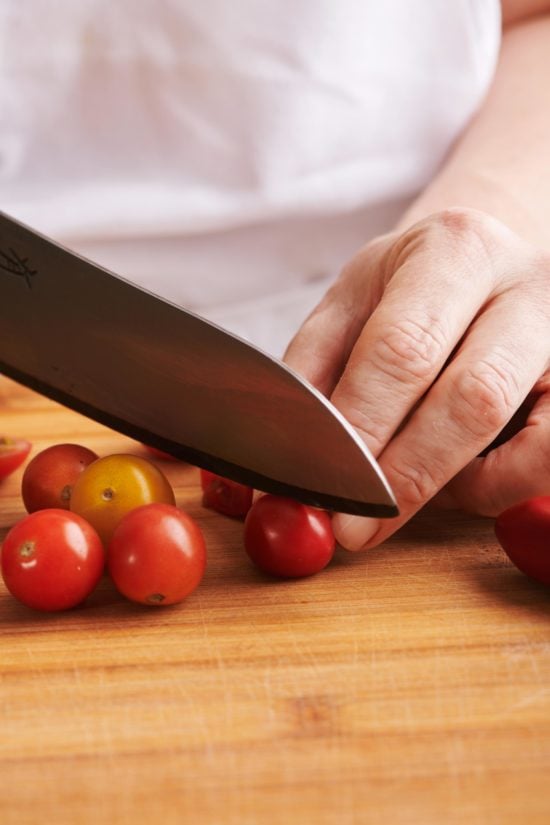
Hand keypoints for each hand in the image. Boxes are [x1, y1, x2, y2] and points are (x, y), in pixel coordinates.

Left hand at [284, 208, 549, 550]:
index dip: (363, 424)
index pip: (404, 348)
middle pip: (474, 397)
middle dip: (407, 474)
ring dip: (462, 486)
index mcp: (455, 250)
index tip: (324, 483)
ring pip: (539, 442)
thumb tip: (282, 456)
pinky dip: (503, 486)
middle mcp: (530, 285)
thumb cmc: (412, 291)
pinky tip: (462, 476)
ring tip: (410, 492)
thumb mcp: (352, 303)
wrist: (487, 268)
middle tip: (355, 527)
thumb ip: (315, 368)